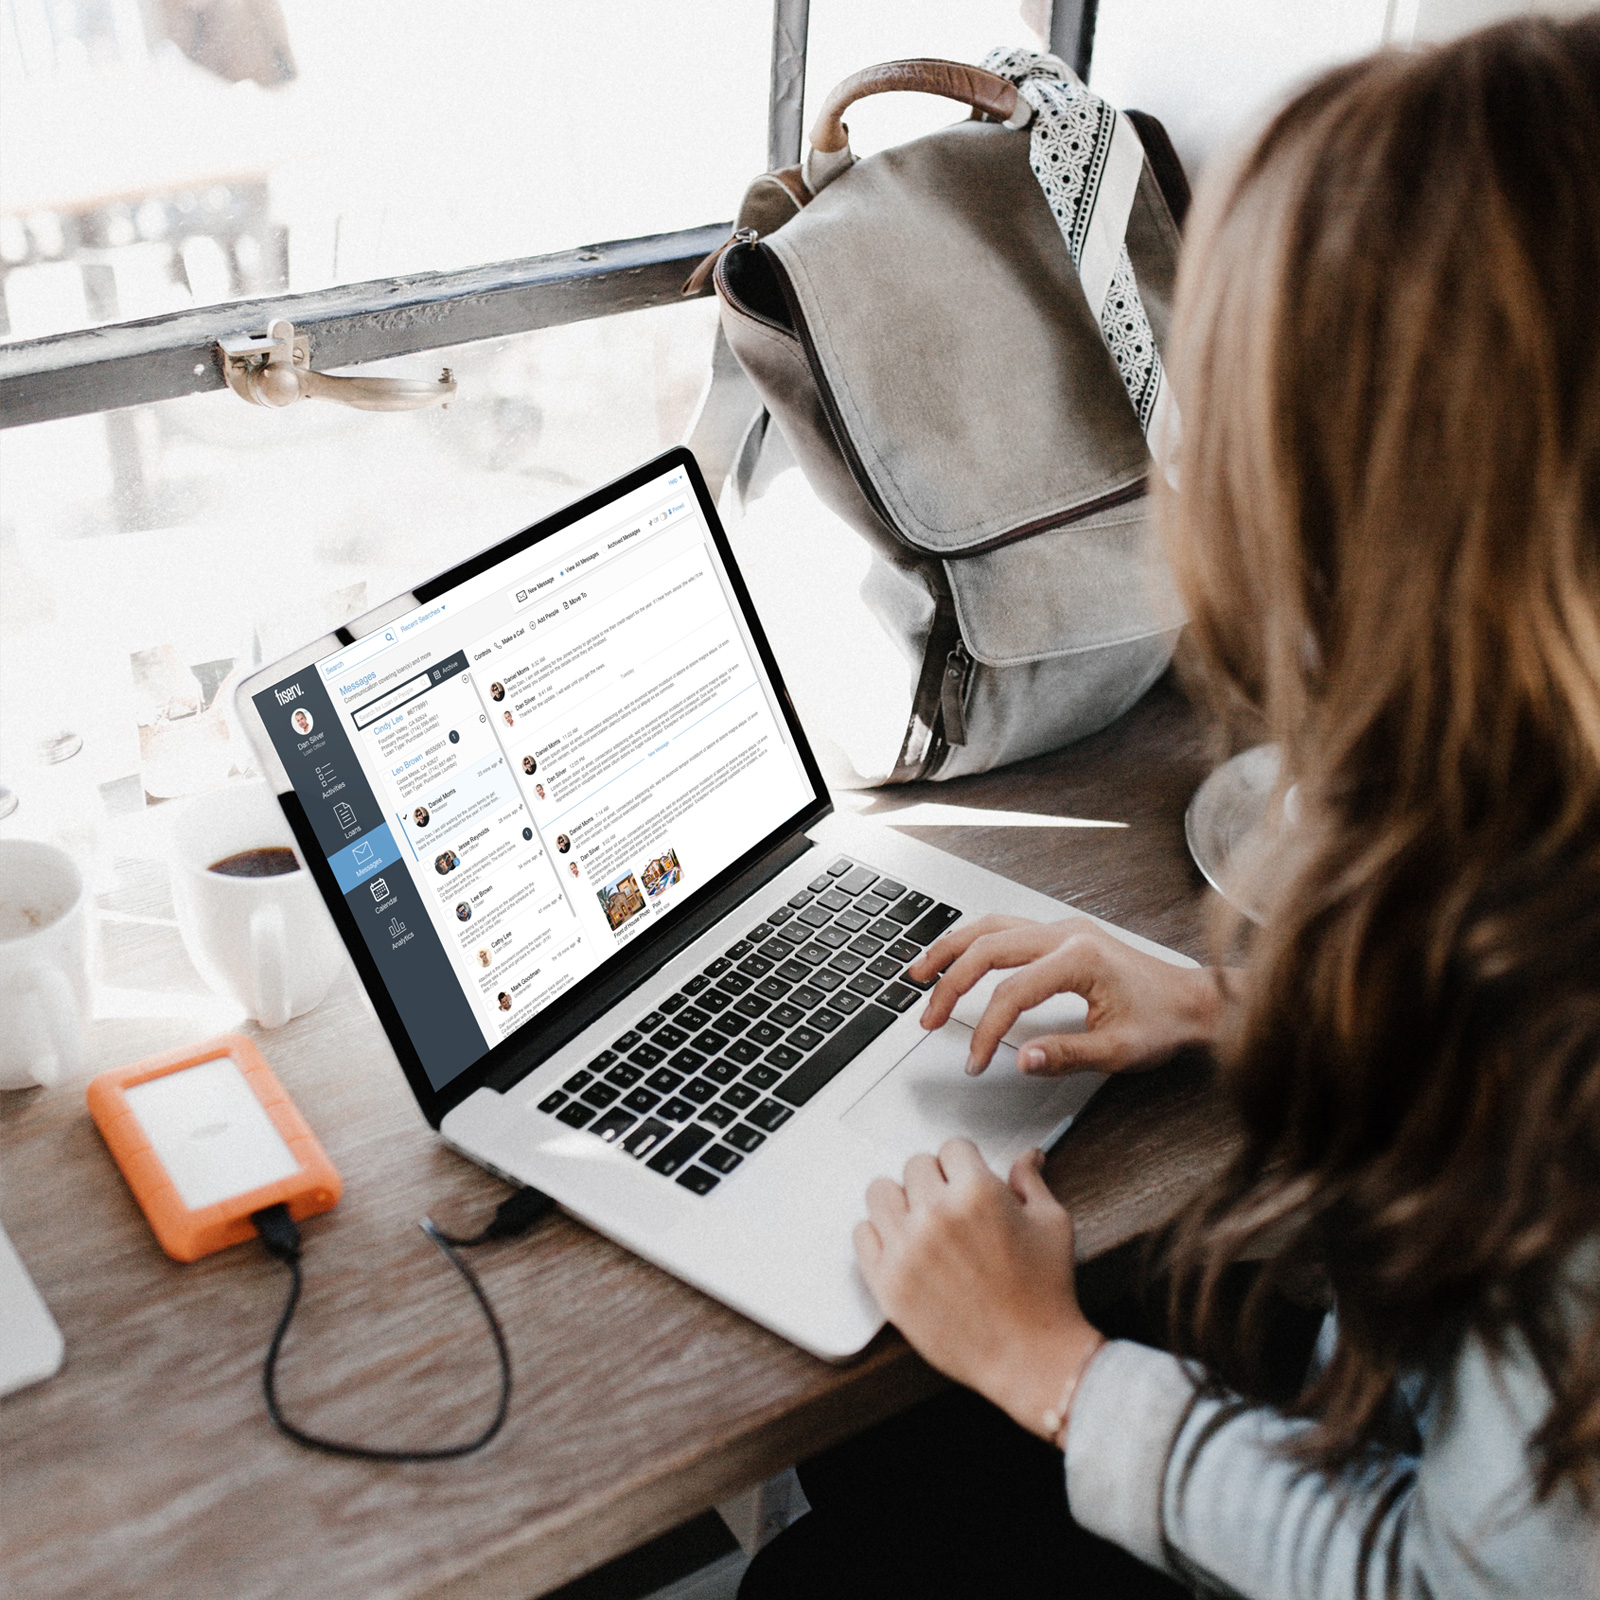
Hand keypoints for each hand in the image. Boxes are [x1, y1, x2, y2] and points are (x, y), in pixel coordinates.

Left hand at [854, 1139, 1103, 1441]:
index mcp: (977, 1193)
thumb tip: (1027, 1156)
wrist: (1030, 1358)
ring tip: (920, 1220)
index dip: (965, 1163)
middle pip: (915, 1166)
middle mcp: (936, 1214)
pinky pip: (862, 1234)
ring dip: (901, 1201)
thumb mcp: (1051, 1224)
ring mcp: (906, 1249)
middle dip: (935, 1180)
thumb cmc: (1046, 1294)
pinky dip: (879, 1235)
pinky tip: (902, 1246)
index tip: (967, 1178)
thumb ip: (1030, 1182)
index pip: (952, 1147)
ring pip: (880, 1192)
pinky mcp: (887, 1282)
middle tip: (950, 1204)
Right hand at [909, 914, 1229, 1078]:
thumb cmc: (1165, 1022)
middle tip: (928, 1018)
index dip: (986, 1030)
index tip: (975, 1061)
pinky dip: (974, 942)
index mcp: (1080, 958)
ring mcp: (1063, 929)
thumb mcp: (1119, 1051)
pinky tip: (957, 956)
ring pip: (991, 927)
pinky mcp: (1063, 934)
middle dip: (950, 984)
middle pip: (988, 948)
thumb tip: (1022, 1059)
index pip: (1011, 992)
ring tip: (920, 973)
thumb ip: (1066, 1054)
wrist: (1195, 1001)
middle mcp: (1066, 934)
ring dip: (952, 949)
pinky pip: (1006, 927)